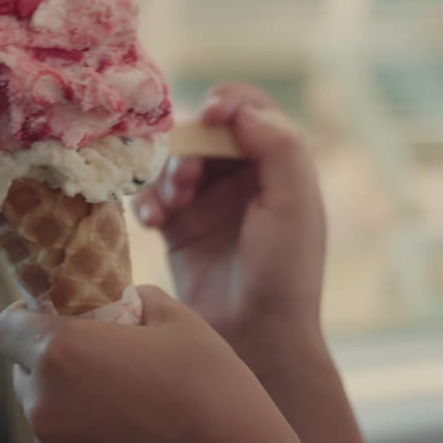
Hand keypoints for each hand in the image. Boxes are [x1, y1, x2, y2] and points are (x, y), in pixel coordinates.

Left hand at [0, 287, 346, 442]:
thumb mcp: (177, 318)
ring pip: (45, 416)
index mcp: (60, 352)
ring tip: (126, 404)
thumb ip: (135, 299)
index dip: (25, 318)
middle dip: (53, 362)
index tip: (55, 319)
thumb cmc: (210, 385)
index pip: (4, 328)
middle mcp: (44, 406)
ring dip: (70, 404)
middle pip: (24, 373)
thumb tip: (123, 301)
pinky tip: (132, 438)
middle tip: (102, 360)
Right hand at [133, 83, 326, 359]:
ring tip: (171, 206)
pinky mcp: (179, 226)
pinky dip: (148, 200)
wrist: (255, 339)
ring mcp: (208, 200)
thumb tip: (236, 109)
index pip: (247, 108)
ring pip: (171, 159)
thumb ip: (278, 147)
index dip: (226, 103)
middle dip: (188, 146)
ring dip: (165, 173)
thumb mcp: (295, 205)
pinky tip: (153, 223)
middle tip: (187, 180)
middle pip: (201, 131)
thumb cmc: (285, 274)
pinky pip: (152, 195)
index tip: (211, 116)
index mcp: (277, 164)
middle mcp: (242, 176)